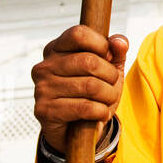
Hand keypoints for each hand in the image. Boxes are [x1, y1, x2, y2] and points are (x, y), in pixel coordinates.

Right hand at [32, 26, 128, 154]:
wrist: (73, 129)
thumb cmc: (91, 93)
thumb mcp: (108, 68)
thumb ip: (116, 51)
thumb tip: (120, 42)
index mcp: (56, 48)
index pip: (79, 33)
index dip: (101, 44)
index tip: (108, 57)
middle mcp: (44, 66)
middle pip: (89, 61)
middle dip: (111, 76)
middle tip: (112, 85)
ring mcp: (41, 88)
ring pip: (91, 86)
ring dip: (109, 96)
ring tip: (107, 100)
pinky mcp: (44, 110)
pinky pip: (85, 107)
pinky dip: (101, 111)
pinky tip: (100, 113)